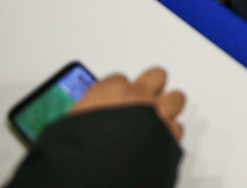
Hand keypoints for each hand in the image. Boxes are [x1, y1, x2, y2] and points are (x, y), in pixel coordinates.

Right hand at [69, 67, 185, 141]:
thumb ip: (82, 119)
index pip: (118, 79)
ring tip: (159, 118)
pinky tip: (161, 141)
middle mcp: (136, 96)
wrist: (98, 170)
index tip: (114, 101)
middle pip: (155, 76)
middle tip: (143, 103)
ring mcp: (157, 112)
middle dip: (151, 88)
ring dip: (168, 108)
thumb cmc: (78, 148)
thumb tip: (78, 128)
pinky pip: (177, 127)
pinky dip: (170, 135)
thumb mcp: (68, 128)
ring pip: (175, 98)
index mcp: (108, 91)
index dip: (117, 92)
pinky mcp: (171, 132)